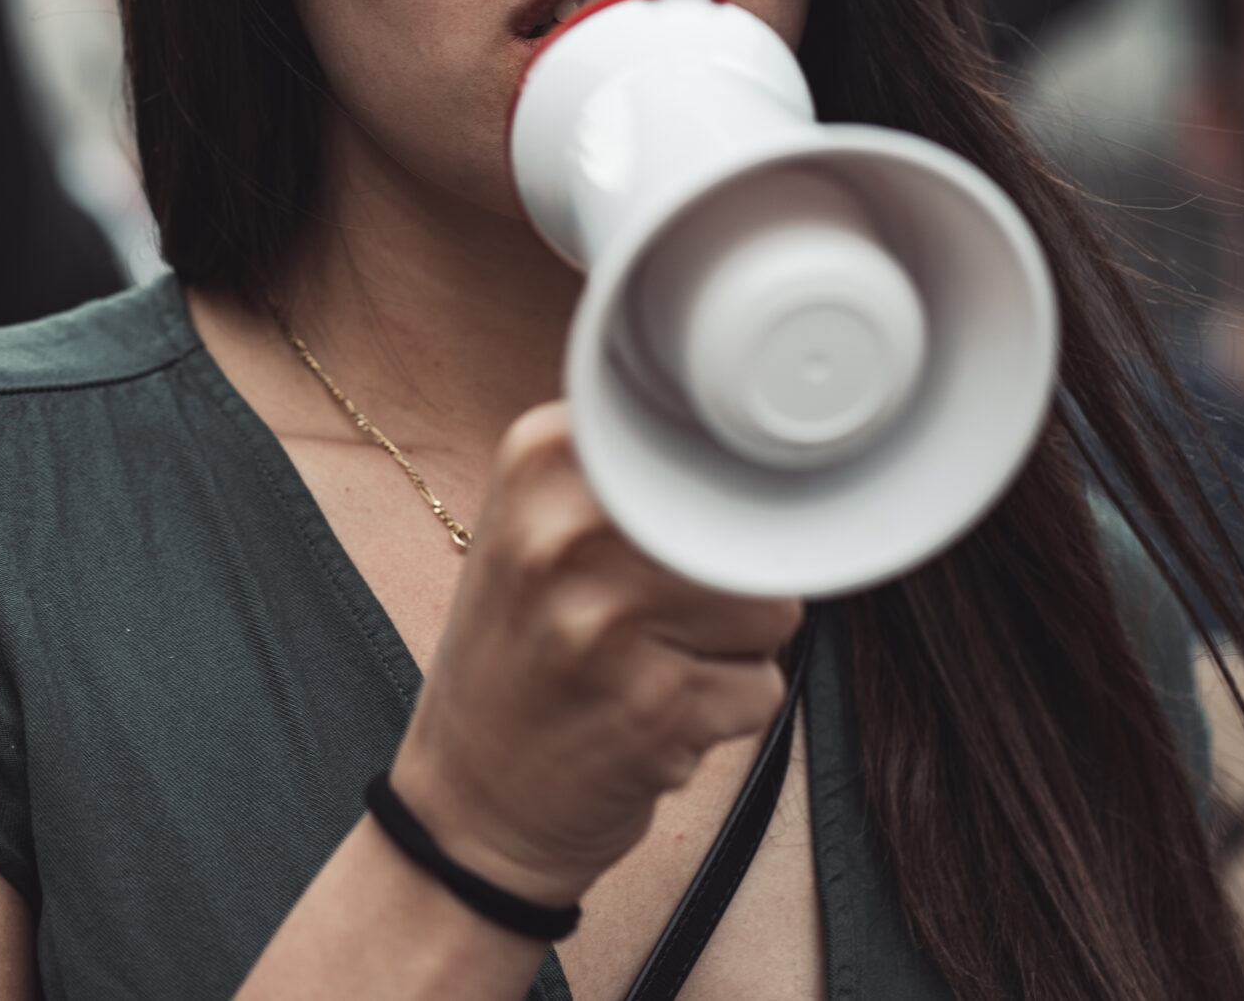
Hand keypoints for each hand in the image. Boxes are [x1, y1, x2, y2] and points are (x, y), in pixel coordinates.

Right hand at [386, 404, 800, 908]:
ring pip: (772, 607)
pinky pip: (762, 689)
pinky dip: (725, 713)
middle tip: (644, 618)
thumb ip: (633, 469)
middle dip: (723, 580)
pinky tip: (652, 717)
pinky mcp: (658, 709)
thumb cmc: (525, 650)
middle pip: (750, 527)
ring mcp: (610, 623)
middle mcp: (567, 530)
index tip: (662, 534)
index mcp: (541, 459)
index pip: (710, 443)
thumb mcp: (537, 522)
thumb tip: (765, 447)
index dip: (709, 498)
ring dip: (732, 647)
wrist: (470, 800)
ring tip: (651, 663)